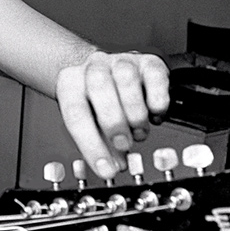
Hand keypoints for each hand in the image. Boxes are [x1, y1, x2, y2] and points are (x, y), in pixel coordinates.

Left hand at [55, 50, 168, 179]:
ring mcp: (121, 61)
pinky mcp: (148, 62)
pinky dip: (158, 100)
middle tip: (123, 145)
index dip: (90, 145)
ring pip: (126, 78)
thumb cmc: (99, 100)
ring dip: (135, 112)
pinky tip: (155, 115)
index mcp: (72, 82)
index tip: (106, 169)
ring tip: (138, 131)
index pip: (75, 113)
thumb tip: (114, 166)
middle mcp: (94, 67)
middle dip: (113, 122)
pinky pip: (155, 77)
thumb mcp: (91, 122)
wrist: (112, 69)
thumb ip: (100, 144)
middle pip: (99, 87)